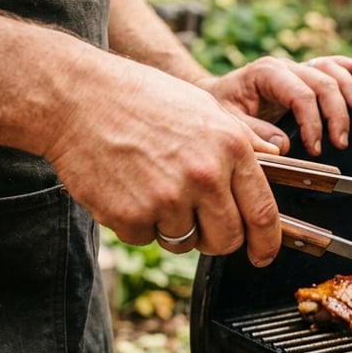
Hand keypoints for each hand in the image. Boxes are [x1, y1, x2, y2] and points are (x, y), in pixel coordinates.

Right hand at [43, 53, 282, 266]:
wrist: (76, 97)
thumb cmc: (143, 99)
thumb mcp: (206, 108)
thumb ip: (243, 141)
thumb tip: (275, 161)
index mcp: (231, 148)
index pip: (262, 212)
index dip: (266, 242)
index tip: (263, 255)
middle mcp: (205, 176)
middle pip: (227, 239)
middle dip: (216, 239)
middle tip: (198, 221)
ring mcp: (167, 198)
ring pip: (184, 241)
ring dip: (171, 225)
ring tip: (152, 185)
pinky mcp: (130, 215)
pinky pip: (145, 238)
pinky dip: (137, 223)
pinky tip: (126, 188)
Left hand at [200, 55, 351, 155]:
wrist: (214, 94)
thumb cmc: (221, 108)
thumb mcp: (228, 123)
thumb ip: (253, 134)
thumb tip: (282, 145)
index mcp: (266, 73)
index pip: (302, 96)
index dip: (314, 123)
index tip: (315, 149)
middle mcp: (284, 66)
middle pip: (322, 83)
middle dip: (336, 114)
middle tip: (339, 142)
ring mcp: (295, 67)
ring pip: (330, 70)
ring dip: (348, 91)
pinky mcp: (301, 73)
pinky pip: (327, 63)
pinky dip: (343, 67)